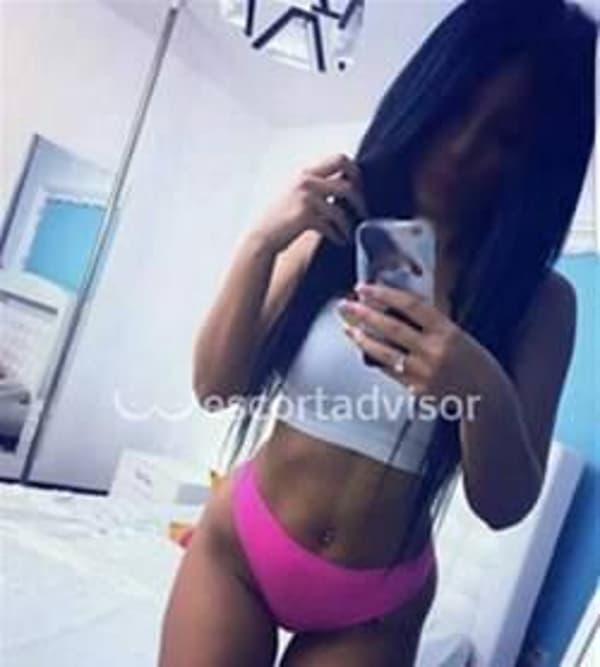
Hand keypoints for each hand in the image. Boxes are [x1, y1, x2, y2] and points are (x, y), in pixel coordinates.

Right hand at [252, 153, 367, 253]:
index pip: (340, 159)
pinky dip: (339, 235)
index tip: (360, 188)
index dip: (356, 172)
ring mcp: (306, 198)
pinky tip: (341, 241)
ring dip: (349, 223)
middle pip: (347, 180)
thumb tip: (346, 184)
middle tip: (363, 211)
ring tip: (351, 232)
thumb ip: (318, 185)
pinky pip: (331, 225)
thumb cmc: (282, 218)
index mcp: (306, 173)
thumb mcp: (297, 193)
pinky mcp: (305, 216)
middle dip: (359, 196)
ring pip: (341, 208)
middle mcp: (306, 180)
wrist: (262, 237)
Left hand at [336, 282, 488, 402]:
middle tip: (346, 305)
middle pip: (391, 327)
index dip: (384, 294)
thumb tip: (396, 309)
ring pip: (384, 352)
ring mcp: (424, 372)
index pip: (410, 305)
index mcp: (446, 331)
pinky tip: (364, 351)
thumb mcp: (457, 334)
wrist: (488, 396)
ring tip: (348, 328)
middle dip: (364, 314)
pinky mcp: (416, 390)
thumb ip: (430, 324)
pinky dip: (375, 359)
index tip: (365, 288)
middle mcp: (434, 350)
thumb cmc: (474, 362)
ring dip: (363, 339)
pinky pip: (389, 371)